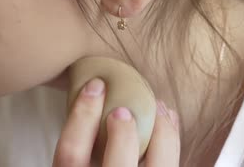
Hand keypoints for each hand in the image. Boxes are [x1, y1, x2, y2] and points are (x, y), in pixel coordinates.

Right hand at [53, 78, 179, 166]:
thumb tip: (93, 95)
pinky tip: (169, 121)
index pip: (70, 153)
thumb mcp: (75, 162)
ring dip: (162, 135)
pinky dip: (173, 140)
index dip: (82, 116)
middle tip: (125, 107)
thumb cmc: (91, 166)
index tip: (95, 86)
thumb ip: (80, 141)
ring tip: (158, 106)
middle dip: (124, 133)